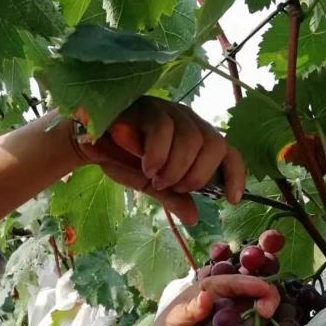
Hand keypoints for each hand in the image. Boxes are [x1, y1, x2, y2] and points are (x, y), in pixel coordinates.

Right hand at [75, 97, 244, 225]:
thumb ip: (174, 197)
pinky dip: (158, 154)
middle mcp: (189, 122)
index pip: (229, 152)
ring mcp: (169, 111)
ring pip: (192, 139)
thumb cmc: (124, 160)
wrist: (89, 144)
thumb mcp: (152, 184)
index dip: (236, 175)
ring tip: (155, 178)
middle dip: (197, 175)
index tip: (232, 200)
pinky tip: (147, 167)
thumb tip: (194, 218)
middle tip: (174, 186)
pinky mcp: (148, 107)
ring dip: (175, 168)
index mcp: (196, 139)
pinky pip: (164, 130)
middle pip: (215, 145)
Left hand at [147, 275, 279, 325]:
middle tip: (268, 310)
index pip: (231, 282)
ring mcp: (228, 307)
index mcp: (207, 287)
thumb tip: (206, 296)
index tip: (265, 290)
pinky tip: (267, 322)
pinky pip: (250, 314)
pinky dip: (260, 314)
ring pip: (253, 298)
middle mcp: (220, 293)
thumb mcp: (175, 319)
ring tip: (269, 314)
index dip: (250, 283)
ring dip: (265, 302)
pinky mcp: (232, 321)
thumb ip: (190, 309)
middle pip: (248, 286)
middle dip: (264, 291)